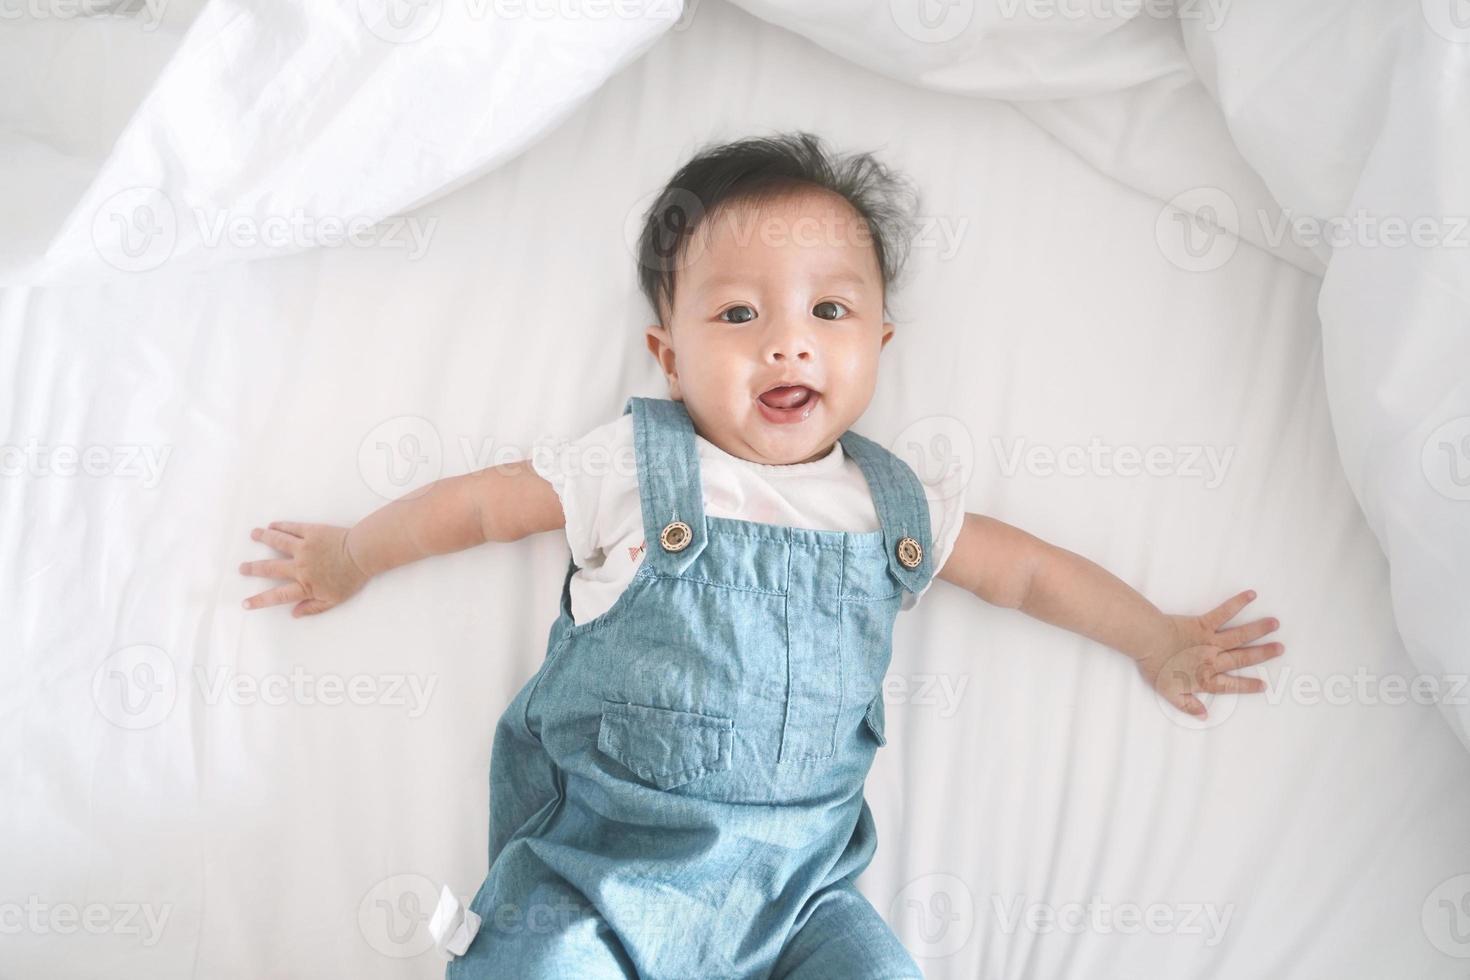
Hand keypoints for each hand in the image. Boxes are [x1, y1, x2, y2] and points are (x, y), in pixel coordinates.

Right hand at [239, 521, 369, 616]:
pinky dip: (281, 526)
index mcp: (305, 585)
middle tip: (241, 567)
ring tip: (253, 534)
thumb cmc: (351, 578)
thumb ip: (313, 608)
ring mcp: (304, 547)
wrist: (362, 554)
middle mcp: (300, 566)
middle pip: (271, 568)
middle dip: (254, 568)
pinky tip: (272, 525)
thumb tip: (294, 614)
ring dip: (263, 538)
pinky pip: (292, 528)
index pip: (277, 595)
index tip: (245, 603)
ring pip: (278, 542)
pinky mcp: (311, 532)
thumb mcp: (334, 600)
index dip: (260, 600)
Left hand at [1136, 590, 1283, 717]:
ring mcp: (1209, 640)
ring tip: (1275, 623)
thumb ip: (1188, 706)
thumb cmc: (1156, 667)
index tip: (1264, 685)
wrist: (1148, 641)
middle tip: (1281, 648)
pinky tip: (1250, 595)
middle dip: (1263, 654)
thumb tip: (1204, 715)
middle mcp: (1213, 660)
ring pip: (1239, 635)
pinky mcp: (1203, 623)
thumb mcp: (1169, 694)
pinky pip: (1223, 613)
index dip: (1248, 685)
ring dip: (1258, 629)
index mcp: (1205, 678)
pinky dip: (1237, 603)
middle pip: (1243, 658)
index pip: (1231, 685)